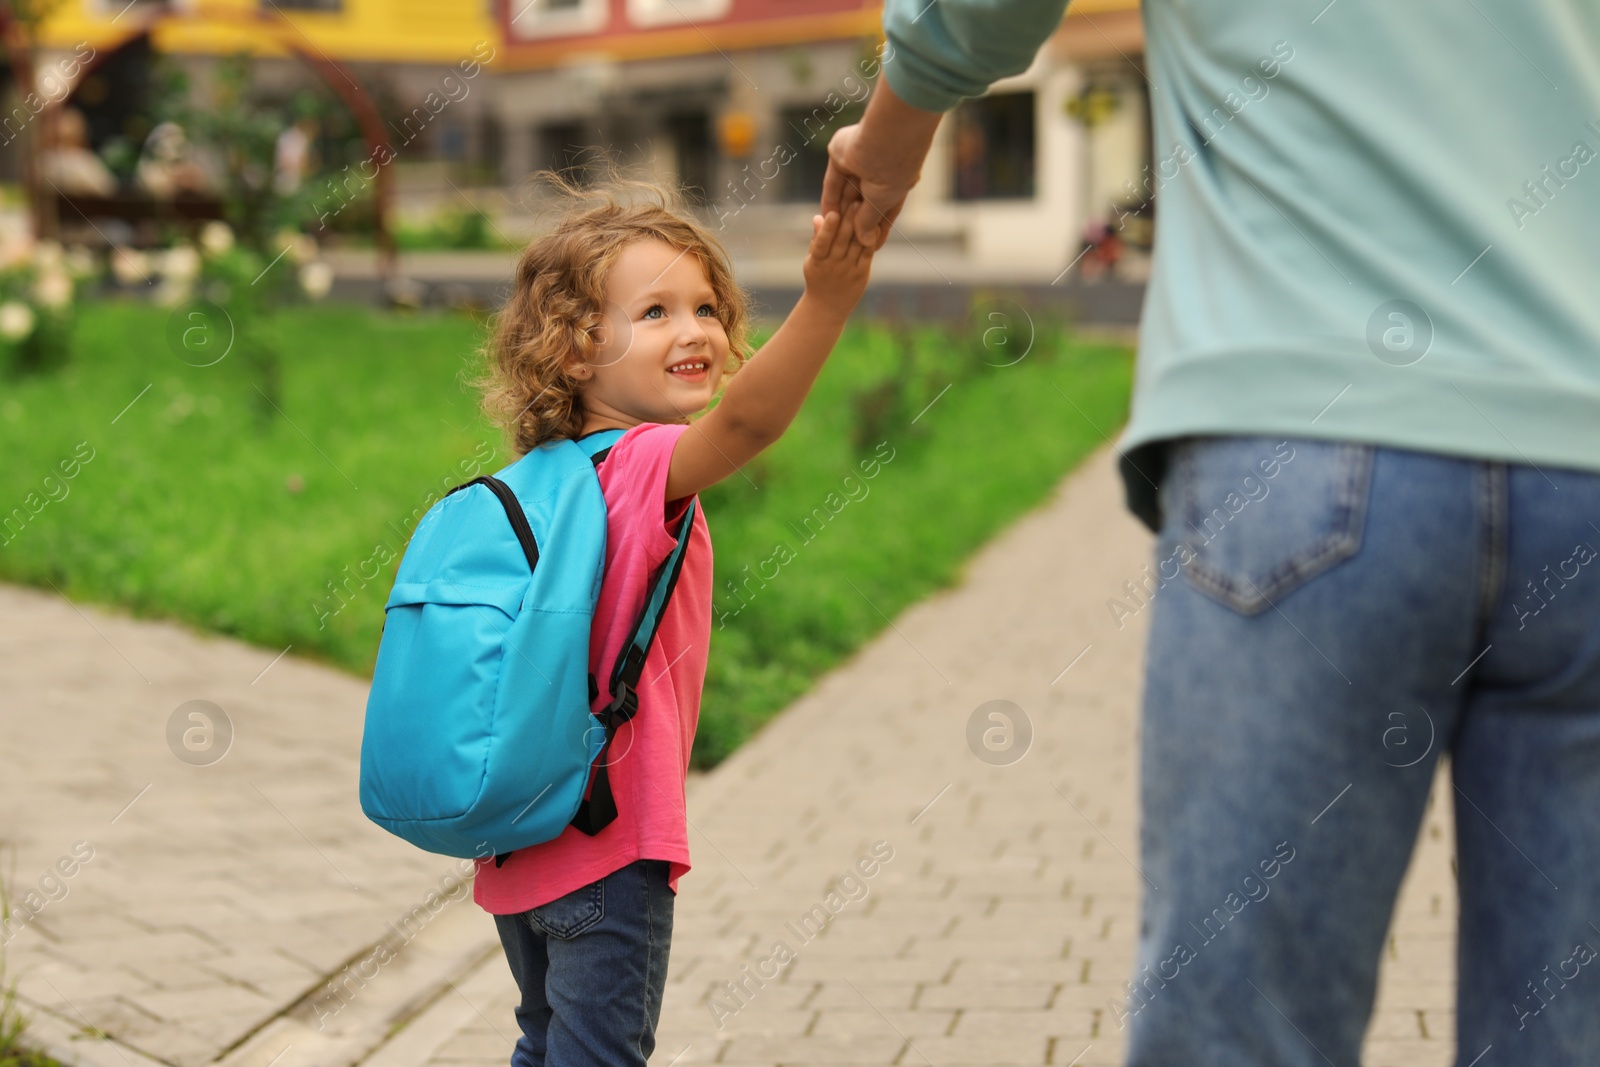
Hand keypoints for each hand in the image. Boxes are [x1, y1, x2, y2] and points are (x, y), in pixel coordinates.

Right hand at [801, 203, 874, 311]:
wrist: (827, 308)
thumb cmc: (818, 279)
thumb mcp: (812, 261)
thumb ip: (817, 239)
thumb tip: (818, 216)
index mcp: (817, 261)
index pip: (822, 243)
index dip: (828, 229)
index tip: (831, 213)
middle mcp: (833, 266)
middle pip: (841, 241)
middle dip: (848, 220)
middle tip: (854, 200)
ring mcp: (848, 270)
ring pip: (856, 245)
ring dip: (861, 225)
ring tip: (866, 206)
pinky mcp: (861, 274)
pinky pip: (867, 253)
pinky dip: (871, 238)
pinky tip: (875, 223)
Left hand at [822, 123, 913, 250]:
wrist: (884, 139)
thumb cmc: (892, 172)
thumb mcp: (881, 202)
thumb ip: (869, 221)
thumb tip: (865, 241)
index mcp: (896, 179)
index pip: (885, 209)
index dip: (878, 229)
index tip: (872, 247)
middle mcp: (879, 169)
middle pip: (864, 202)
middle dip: (857, 222)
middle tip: (850, 244)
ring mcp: (860, 161)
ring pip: (847, 193)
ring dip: (842, 213)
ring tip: (836, 235)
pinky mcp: (840, 155)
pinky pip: (832, 182)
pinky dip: (829, 200)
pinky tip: (826, 217)